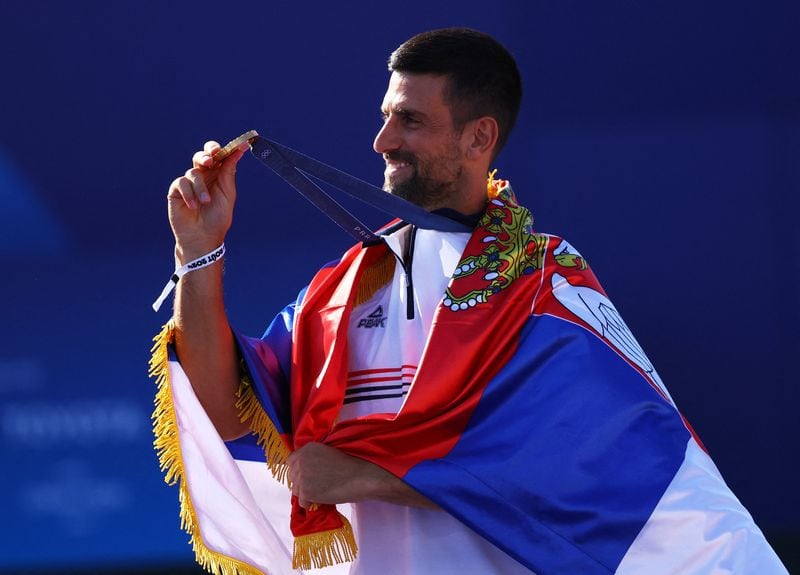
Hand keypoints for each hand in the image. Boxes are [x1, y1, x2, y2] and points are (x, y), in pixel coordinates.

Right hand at [167, 140, 248, 262]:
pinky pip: (181, 182)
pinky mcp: (176, 190)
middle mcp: (203, 176)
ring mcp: (189, 183)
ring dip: (200, 187)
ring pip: (193, 172)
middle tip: (211, 160)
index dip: (222, 149)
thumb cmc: (218, 218)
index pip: (218, 156)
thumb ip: (229, 171)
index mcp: (217, 175)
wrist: (203, 237)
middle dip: (206, 154)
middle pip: (202, 155)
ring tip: (205, 202)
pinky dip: (189, 193)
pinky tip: (193, 206)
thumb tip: (239, 150)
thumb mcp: (227, 193)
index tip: (232, 146)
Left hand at [286, 442, 436, 509]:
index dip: (300, 470)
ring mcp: (302, 475)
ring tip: (324, 491)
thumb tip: (304, 470)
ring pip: (296, 490)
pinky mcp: (305, 491)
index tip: (310, 476)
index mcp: (307, 448)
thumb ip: (313, 458)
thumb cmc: (350, 465)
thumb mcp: (328, 453)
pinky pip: (302, 502)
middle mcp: (301, 459)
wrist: (360, 476)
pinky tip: (324, 498)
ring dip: (307, 493)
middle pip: (292, 476)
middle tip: (319, 485)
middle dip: (302, 482)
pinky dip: (312, 503)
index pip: (291, 461)